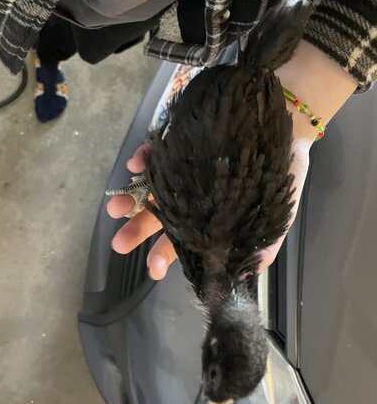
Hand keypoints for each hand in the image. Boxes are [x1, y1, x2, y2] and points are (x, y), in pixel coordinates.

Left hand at [107, 40, 357, 279]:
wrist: (288, 124)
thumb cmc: (280, 170)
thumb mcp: (276, 212)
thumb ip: (261, 247)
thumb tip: (241, 279)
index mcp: (209, 216)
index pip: (183, 241)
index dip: (167, 255)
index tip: (153, 269)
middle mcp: (191, 194)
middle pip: (159, 215)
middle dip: (137, 229)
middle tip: (119, 243)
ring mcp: (183, 168)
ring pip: (151, 185)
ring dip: (132, 196)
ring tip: (115, 209)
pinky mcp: (181, 141)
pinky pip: (157, 149)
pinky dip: (144, 157)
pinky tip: (136, 165)